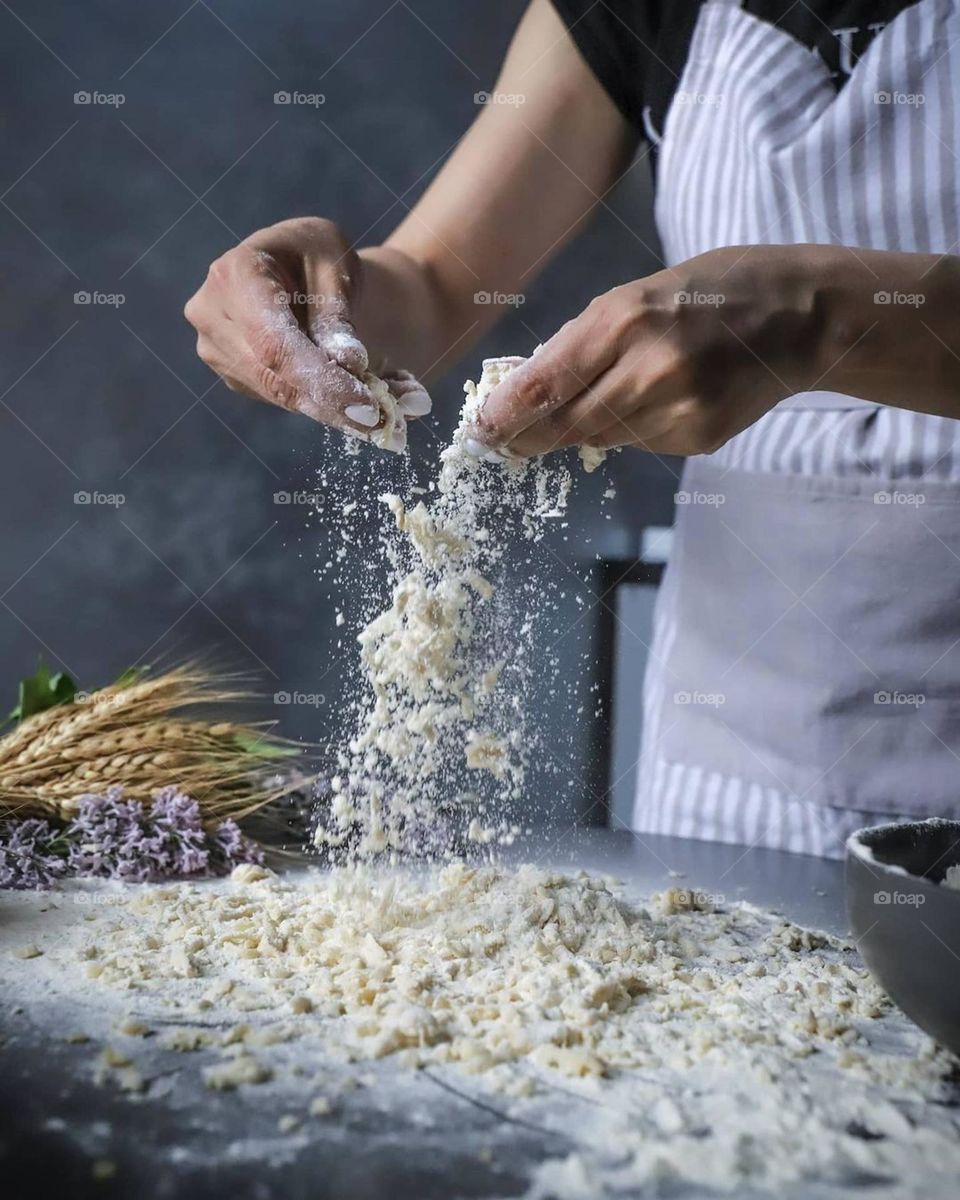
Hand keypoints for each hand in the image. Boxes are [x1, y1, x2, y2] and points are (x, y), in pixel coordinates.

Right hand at [184, 217, 429, 445]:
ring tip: (384, 413)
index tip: (366, 406)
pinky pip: (280, 398)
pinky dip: (323, 404)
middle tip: (383, 422)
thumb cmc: (319, 255)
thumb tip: (348, 364)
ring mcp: (216, 348)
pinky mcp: (233, 373)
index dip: (320, 379)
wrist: (298, 267)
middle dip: (331, 403)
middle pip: (273, 376)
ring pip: (278, 395)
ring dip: (333, 409)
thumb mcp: (336, 267)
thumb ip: (337, 314)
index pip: (275, 342)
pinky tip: (357, 401)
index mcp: (235, 273)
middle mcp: (213, 314)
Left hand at [467, 246, 824, 457]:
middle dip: (531, 436)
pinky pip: (641, 444)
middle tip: (507, 443)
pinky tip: (663, 398)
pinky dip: (634, 428)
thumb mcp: (635, 295)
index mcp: (624, 320)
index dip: (504, 417)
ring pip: (601, 438)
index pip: (545, 384)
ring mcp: (678, 409)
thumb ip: (580, 344)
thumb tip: (525, 394)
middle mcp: (649, 369)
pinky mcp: (699, 438)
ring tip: (617, 390)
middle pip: (565, 425)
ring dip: (588, 426)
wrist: (798, 315)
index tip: (479, 434)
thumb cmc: (708, 293)